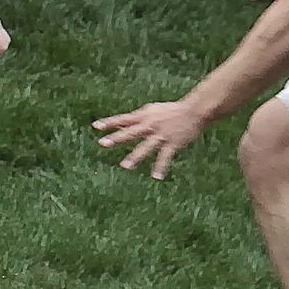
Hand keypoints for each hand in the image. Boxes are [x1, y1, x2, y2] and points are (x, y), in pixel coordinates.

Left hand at [93, 100, 207, 179]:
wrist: (194, 111)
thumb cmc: (170, 111)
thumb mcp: (150, 112)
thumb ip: (134, 119)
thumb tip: (117, 125)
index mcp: (143, 117)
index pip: (123, 119)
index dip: (109, 123)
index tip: (95, 126)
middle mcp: (150, 125)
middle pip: (130, 132)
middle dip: (117, 138)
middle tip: (102, 143)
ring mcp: (161, 135)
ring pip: (146, 147)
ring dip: (135, 156)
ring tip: (125, 166)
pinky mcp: (173, 143)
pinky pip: (165, 157)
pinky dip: (161, 167)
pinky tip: (155, 177)